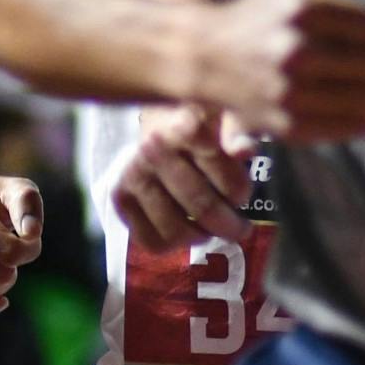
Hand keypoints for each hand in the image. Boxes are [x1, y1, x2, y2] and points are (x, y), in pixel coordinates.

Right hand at [113, 104, 253, 251]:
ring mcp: (133, 174)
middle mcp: (153, 149)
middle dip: (228, 224)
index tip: (242, 194)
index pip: (226, 180)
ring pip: (177, 230)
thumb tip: (244, 152)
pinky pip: (152, 241)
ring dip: (201, 235)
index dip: (240, 193)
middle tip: (239, 228)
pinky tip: (182, 227)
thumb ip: (240, 132)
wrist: (161, 128)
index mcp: (185, 127)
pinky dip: (172, 244)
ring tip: (209, 226)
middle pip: (202, 207)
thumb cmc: (202, 128)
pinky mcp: (120, 196)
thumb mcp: (228, 120)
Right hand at [194, 0, 364, 142]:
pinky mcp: (290, 124)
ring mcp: (291, 91)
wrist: (203, 56)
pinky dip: (357, 116)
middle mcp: (295, 49)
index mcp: (301, 7)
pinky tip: (337, 101)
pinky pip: (356, 126)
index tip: (356, 32)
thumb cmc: (255, 10)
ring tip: (348, 81)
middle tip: (354, 59)